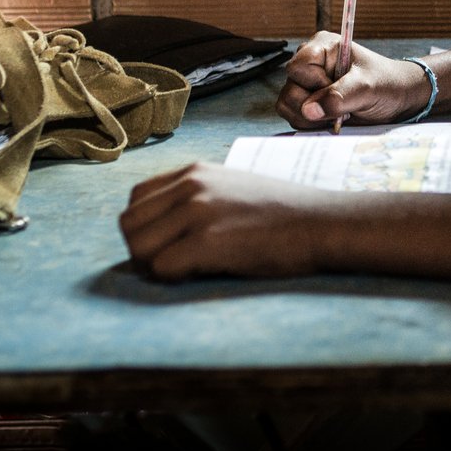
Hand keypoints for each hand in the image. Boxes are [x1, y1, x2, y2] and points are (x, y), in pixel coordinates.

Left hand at [120, 163, 332, 280]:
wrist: (322, 222)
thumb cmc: (283, 213)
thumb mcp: (233, 188)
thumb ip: (196, 198)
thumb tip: (163, 228)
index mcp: (194, 171)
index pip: (136, 198)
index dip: (145, 227)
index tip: (169, 244)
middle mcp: (191, 185)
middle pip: (129, 224)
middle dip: (142, 250)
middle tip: (173, 264)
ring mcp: (198, 212)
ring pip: (138, 247)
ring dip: (153, 267)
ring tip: (186, 270)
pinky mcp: (208, 241)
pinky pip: (160, 268)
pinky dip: (172, 279)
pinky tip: (201, 274)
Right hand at [276, 33, 432, 129]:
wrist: (398, 99)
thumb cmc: (387, 83)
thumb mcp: (367, 87)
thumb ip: (339, 96)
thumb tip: (309, 110)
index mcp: (323, 47)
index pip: (298, 67)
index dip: (315, 83)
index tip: (338, 88)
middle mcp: (311, 65)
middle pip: (290, 90)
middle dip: (315, 106)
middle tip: (343, 107)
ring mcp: (308, 85)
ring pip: (288, 106)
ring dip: (313, 118)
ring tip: (340, 114)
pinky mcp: (309, 104)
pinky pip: (295, 118)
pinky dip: (313, 125)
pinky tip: (334, 120)